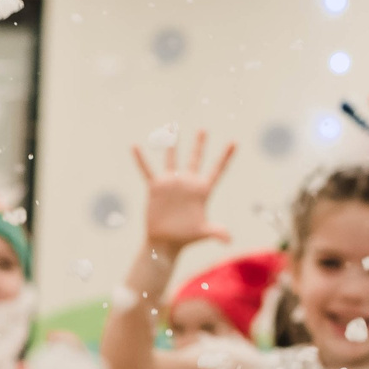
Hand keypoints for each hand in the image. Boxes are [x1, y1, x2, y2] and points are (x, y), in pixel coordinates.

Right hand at [133, 131, 234, 254]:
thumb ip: (217, 232)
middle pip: (195, 159)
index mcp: (202, 190)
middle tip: (203, 130)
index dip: (225, 156)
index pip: (216, 170)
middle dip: (199, 144)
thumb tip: (229, 240)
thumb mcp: (203, 232)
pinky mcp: (156, 187)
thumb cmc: (186, 237)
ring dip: (171, 144)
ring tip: (171, 127)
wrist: (165, 241)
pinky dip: (140, 159)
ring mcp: (171, 183)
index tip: (234, 142)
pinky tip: (135, 146)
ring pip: (172, 159)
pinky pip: (146, 170)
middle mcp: (187, 183)